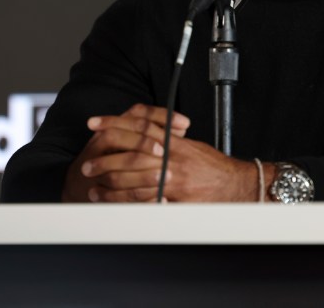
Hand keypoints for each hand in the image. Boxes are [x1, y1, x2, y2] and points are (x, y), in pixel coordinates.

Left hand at [61, 103, 260, 202]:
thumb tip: (147, 137)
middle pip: (129, 152)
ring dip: (108, 180)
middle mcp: (171, 156)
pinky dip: (122, 199)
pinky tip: (110, 199)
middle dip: (105, 156)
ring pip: (131, 176)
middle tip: (87, 162)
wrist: (236, 185)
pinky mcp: (173, 196)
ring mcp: (171, 177)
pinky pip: (142, 197)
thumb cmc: (214, 167)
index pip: (138, 125)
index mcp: (173, 140)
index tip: (95, 123)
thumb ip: (168, 141)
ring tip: (92, 183)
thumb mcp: (191, 146)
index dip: (114, 123)